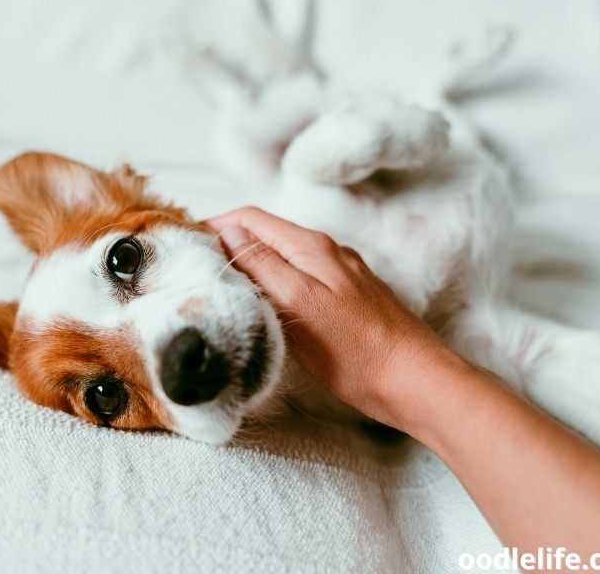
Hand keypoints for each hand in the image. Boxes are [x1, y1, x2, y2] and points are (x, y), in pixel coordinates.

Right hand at [207, 206, 460, 429]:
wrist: (414, 381)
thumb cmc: (357, 350)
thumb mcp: (300, 303)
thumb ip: (264, 264)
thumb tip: (229, 231)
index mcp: (311, 247)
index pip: (251, 218)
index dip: (215, 225)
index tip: (185, 245)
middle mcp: (326, 253)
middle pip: (265, 235)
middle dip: (227, 244)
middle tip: (195, 269)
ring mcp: (338, 275)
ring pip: (282, 257)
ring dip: (249, 264)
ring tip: (220, 287)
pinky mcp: (344, 299)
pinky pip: (299, 279)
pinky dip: (272, 283)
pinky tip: (263, 306)